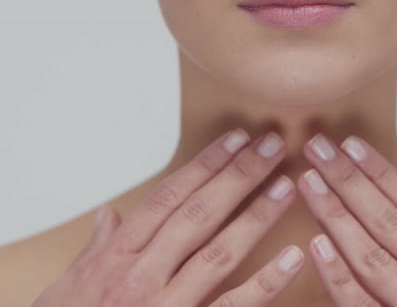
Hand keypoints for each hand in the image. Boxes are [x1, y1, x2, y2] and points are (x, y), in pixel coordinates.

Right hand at [32, 128, 302, 306]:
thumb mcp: (69, 284)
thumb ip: (95, 247)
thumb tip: (110, 216)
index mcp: (117, 255)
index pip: (169, 196)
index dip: (206, 165)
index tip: (235, 140)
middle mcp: (143, 273)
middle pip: (200, 213)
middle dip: (239, 176)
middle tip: (272, 146)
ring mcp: (167, 303)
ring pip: (220, 252)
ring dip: (256, 216)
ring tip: (287, 186)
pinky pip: (233, 305)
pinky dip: (266, 282)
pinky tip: (293, 257)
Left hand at [296, 133, 396, 306]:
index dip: (383, 174)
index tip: (353, 147)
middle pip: (388, 221)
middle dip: (349, 181)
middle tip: (319, 149)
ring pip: (371, 255)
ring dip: (336, 216)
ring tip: (309, 183)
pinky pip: (361, 304)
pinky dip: (338, 276)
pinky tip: (315, 246)